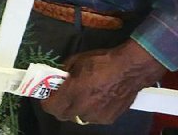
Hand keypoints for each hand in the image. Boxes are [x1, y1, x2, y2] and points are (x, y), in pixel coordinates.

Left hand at [39, 39, 165, 124]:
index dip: (46, 102)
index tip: (47, 96)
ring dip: (77, 109)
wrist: (130, 69)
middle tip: (62, 96)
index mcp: (73, 92)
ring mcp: (96, 115)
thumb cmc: (103, 61)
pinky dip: (92, 111)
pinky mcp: (109, 119)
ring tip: (82, 97)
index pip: (51, 107)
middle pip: (63, 115)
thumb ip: (65, 71)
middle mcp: (83, 107)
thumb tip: (59, 76)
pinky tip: (97, 99)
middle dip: (60, 107)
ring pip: (79, 117)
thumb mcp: (78, 60)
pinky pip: (94, 118)